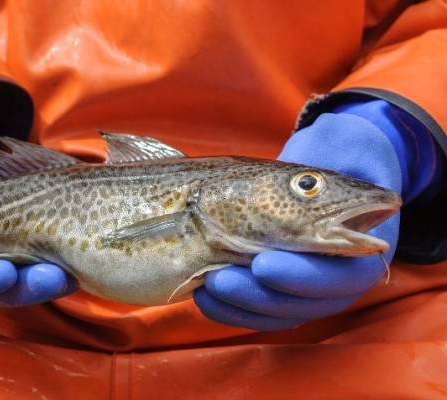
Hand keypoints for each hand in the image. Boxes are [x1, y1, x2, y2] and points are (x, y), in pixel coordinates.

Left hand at [194, 107, 419, 329]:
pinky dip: (230, 308)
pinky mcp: (282, 289)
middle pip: (306, 304)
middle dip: (259, 294)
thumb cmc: (337, 150)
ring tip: (207, 284)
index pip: (343, 277)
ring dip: (240, 303)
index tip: (263, 264)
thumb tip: (354, 191)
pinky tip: (201, 295)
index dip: (303, 277)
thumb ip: (338, 168)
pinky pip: (260, 312)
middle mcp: (341, 275)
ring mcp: (312, 287)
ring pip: (279, 313)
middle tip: (220, 279)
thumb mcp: (341, 147)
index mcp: (368, 246)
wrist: (329, 155)